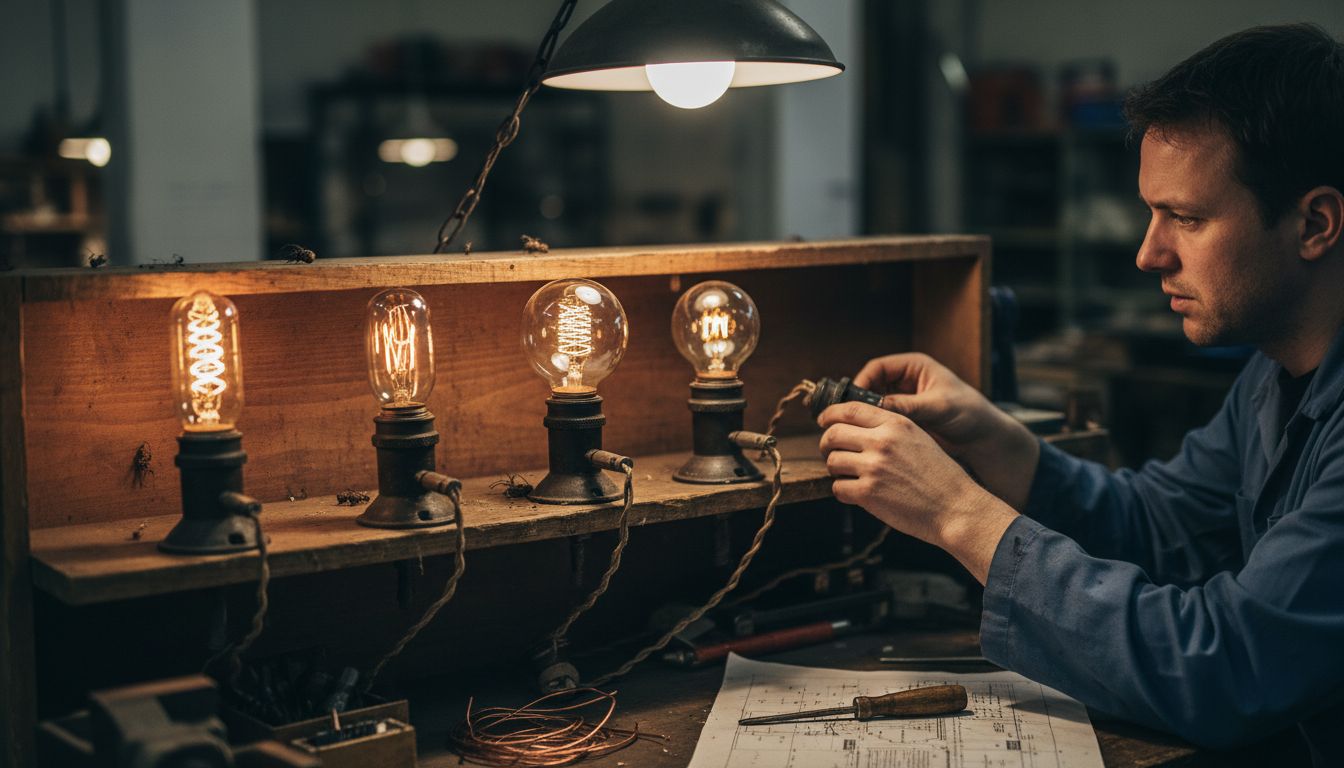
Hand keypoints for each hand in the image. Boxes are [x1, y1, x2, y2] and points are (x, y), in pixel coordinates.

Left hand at [817, 402, 1017, 583]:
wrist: (956, 507)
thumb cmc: (939, 476)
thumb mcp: (919, 438)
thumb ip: (889, 429)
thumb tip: (854, 427)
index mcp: (896, 423)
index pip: (850, 409)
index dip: (830, 414)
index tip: (823, 420)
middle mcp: (882, 441)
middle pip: (833, 434)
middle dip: (826, 444)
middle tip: (830, 453)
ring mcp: (873, 468)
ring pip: (832, 461)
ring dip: (836, 470)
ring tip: (849, 476)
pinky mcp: (868, 494)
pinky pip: (838, 488)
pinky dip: (843, 492)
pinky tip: (857, 494)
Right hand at [854, 353, 1039, 509]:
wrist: (984, 438)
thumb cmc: (969, 413)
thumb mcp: (938, 407)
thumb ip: (908, 405)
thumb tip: (877, 407)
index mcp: (914, 367)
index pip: (877, 368)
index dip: (861, 382)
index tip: (852, 402)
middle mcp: (906, 381)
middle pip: (870, 385)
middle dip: (859, 401)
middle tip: (847, 419)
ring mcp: (904, 400)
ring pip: (873, 404)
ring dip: (865, 416)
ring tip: (856, 432)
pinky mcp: (904, 418)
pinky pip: (882, 419)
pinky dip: (874, 427)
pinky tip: (869, 440)